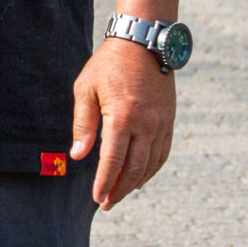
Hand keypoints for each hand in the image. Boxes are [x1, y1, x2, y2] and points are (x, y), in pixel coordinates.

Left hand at [70, 38, 175, 209]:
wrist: (143, 43)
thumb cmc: (108, 64)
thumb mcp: (86, 88)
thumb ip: (83, 124)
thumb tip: (78, 156)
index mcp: (122, 116)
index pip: (113, 160)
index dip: (104, 182)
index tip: (97, 199)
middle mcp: (145, 124)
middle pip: (134, 168)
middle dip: (120, 189)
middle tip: (107, 204)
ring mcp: (161, 123)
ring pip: (150, 164)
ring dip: (136, 183)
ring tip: (120, 194)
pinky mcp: (169, 120)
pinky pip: (163, 152)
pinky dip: (152, 169)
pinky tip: (141, 177)